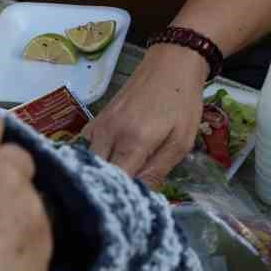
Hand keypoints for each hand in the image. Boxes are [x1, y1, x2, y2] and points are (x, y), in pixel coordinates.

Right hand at [86, 44, 207, 186]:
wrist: (171, 63)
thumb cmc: (182, 103)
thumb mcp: (181, 141)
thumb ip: (158, 170)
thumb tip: (142, 196)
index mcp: (133, 141)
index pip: (116, 181)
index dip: (123, 197)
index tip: (132, 207)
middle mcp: (109, 134)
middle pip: (98, 173)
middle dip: (110, 187)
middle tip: (125, 197)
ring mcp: (99, 124)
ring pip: (90, 160)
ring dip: (102, 172)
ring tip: (119, 180)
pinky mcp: (97, 118)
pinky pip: (88, 145)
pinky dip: (96, 156)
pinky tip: (111, 160)